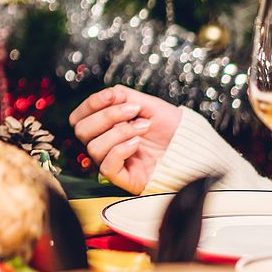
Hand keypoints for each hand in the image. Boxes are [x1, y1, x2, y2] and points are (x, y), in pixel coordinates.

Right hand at [68, 86, 182, 193]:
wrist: (192, 146)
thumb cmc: (171, 128)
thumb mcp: (148, 104)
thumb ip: (124, 96)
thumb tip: (108, 94)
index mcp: (105, 126)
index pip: (79, 117)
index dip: (91, 104)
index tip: (113, 95)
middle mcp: (104, 144)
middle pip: (81, 131)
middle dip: (107, 116)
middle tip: (134, 111)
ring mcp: (112, 161)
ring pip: (93, 147)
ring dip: (119, 132)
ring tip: (143, 127)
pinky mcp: (122, 177)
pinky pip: (106, 166)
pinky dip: (120, 150)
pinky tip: (137, 143)